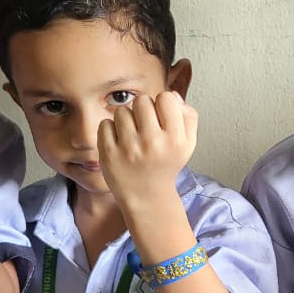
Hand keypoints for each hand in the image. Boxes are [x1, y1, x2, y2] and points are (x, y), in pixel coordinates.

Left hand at [98, 91, 197, 212]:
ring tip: (132, 136)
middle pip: (142, 100)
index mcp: (175, 139)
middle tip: (144, 127)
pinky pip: (105, 124)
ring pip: (122, 111)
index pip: (166, 98)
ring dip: (126, 120)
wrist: (147, 196)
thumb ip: (188, 116)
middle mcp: (153, 143)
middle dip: (143, 110)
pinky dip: (110, 131)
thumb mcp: (188, 144)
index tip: (160, 117)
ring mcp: (129, 149)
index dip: (162, 104)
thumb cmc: (166, 165)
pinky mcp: (109, 154)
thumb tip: (173, 96)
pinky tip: (119, 143)